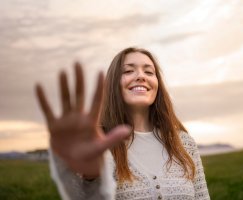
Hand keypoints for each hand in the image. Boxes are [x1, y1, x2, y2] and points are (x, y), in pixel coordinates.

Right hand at [35, 62, 129, 176]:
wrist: (77, 162)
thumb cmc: (92, 154)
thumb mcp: (102, 147)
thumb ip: (113, 138)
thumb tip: (128, 129)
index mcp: (91, 120)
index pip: (96, 100)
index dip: (98, 87)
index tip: (100, 72)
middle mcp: (79, 116)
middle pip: (79, 94)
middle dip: (79, 79)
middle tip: (77, 63)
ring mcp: (66, 120)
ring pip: (65, 99)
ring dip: (63, 86)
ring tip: (63, 71)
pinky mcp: (54, 126)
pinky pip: (48, 110)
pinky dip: (43, 99)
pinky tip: (39, 86)